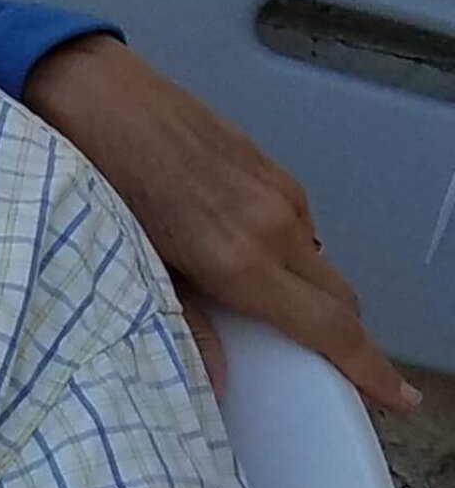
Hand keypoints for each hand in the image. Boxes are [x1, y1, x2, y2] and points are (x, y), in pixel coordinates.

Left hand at [23, 34, 420, 412]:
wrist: (88, 90)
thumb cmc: (95, 176)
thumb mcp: (130, 261)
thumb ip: (181, 323)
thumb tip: (214, 379)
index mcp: (242, 259)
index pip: (330, 327)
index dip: (370, 369)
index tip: (399, 397)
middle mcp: (273, 223)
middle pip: (337, 296)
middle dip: (339, 334)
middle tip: (320, 364)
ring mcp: (273, 188)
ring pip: (314, 257)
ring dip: (304, 287)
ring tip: (259, 304)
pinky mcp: (263, 161)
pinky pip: (292, 221)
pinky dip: (281, 247)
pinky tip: (231, 246)